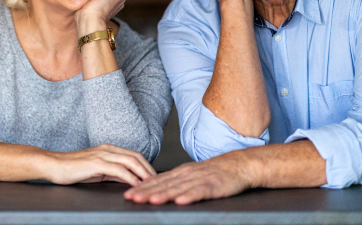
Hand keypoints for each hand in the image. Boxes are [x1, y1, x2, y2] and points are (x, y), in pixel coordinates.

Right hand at [48, 144, 155, 186]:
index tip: (155, 177)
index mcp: (109, 149)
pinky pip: (119, 170)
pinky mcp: (96, 163)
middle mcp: (108, 149)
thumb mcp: (97, 170)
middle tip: (159, 182)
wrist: (53, 165)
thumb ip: (113, 172)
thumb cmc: (72, 169)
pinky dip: (130, 177)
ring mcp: (102, 155)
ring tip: (151, 184)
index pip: (134, 155)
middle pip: (136, 156)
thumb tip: (129, 179)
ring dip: (143, 173)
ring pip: (131, 161)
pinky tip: (136, 185)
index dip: (146, 165)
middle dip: (149, 169)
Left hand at [124, 150, 251, 204]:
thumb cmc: (214, 172)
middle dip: (146, 192)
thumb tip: (155, 188)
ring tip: (151, 200)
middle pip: (163, 184)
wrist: (237, 165)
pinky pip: (200, 191)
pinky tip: (180, 201)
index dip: (141, 187)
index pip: (157, 181)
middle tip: (131, 197)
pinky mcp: (213, 185)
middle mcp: (186, 174)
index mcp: (180, 172)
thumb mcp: (190, 174)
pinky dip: (189, 196)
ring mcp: (199, 179)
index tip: (128, 194)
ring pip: (178, 188)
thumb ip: (174, 181)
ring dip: (163, 194)